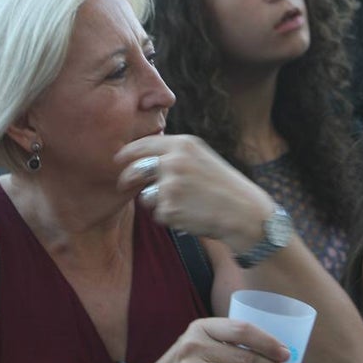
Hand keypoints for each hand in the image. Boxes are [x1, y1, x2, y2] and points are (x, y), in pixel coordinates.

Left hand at [114, 135, 273, 253]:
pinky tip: (190, 215)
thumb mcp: (202, 157)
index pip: (143, 145)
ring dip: (157, 203)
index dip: (126, 153)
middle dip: (125, 179)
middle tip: (123, 184)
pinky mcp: (170, 208)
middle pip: (134, 169)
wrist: (244, 213)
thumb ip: (175, 154)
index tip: (118, 159)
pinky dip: (170, 218)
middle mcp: (174, 161)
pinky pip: (158, 215)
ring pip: (146, 196)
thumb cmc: (224, 186)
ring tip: (185, 204)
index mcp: (183, 145)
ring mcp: (170, 185)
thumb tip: (143, 156)